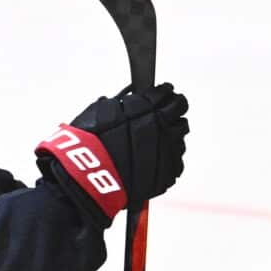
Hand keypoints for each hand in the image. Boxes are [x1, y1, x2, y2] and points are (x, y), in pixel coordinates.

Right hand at [38, 83, 188, 222]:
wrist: (90, 176)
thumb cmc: (91, 143)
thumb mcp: (102, 109)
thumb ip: (126, 103)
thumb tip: (135, 99)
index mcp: (148, 108)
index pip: (168, 94)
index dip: (165, 94)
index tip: (163, 96)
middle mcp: (162, 128)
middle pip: (180, 112)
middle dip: (172, 111)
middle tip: (163, 114)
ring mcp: (168, 151)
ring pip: (180, 137)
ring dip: (170, 135)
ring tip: (153, 140)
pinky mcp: (169, 173)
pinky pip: (176, 161)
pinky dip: (167, 158)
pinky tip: (153, 158)